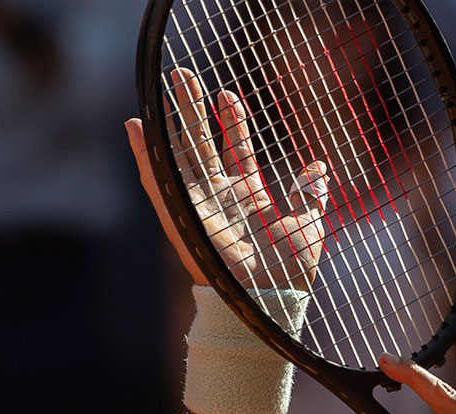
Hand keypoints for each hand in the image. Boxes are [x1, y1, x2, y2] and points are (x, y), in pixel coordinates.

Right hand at [127, 68, 328, 290]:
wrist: (270, 297)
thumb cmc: (290, 270)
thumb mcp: (307, 225)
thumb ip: (309, 194)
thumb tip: (318, 167)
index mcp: (248, 196)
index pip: (236, 149)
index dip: (232, 122)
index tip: (228, 94)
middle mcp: (220, 197)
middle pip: (202, 143)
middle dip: (193, 109)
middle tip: (184, 75)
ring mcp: (199, 204)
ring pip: (179, 154)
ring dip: (170, 121)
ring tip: (160, 89)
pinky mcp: (181, 216)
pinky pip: (158, 182)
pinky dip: (146, 155)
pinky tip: (137, 128)